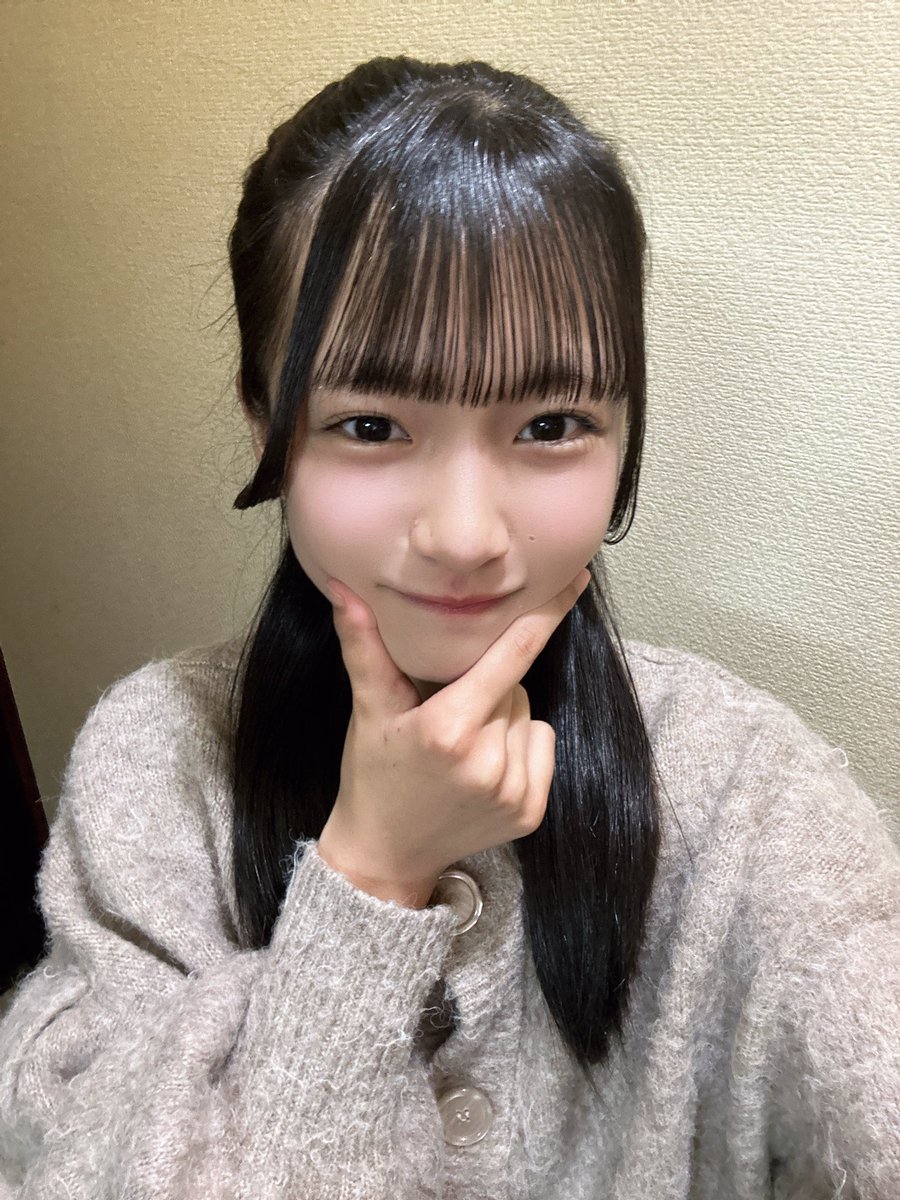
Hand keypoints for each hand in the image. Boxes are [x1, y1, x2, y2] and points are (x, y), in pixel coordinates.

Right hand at [317, 569, 590, 905]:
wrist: (385, 853)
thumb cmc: (373, 772)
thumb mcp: (368, 708)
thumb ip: (363, 645)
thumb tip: (343, 588)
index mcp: (448, 728)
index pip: (511, 657)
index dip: (546, 615)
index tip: (576, 579)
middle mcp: (487, 762)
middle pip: (513, 687)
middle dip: (487, 687)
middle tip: (447, 713)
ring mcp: (513, 791)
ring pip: (528, 715)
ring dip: (503, 718)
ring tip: (461, 746)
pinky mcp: (531, 813)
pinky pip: (543, 747)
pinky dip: (520, 748)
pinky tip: (483, 767)